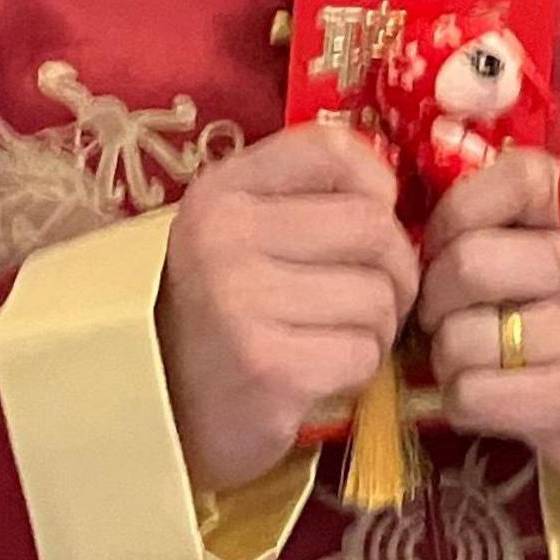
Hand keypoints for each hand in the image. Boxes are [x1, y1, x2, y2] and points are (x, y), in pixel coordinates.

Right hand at [155, 122, 419, 491]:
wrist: (164, 409)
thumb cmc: (223, 315)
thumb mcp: (239, 234)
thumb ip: (303, 197)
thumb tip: (393, 190)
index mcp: (220, 192)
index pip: (332, 150)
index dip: (376, 186)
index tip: (372, 219)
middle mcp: (224, 237)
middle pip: (374, 227)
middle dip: (395, 270)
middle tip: (372, 296)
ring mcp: (241, 303)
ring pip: (378, 297)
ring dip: (377, 328)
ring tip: (335, 337)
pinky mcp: (268, 368)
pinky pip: (363, 353)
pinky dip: (358, 370)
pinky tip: (321, 373)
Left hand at [416, 148, 559, 486]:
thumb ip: (501, 222)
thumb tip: (407, 235)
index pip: (513, 179)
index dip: (455, 211)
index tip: (445, 245)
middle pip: (468, 264)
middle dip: (434, 295)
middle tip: (443, 313)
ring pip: (459, 337)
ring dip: (444, 354)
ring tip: (468, 356)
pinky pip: (470, 394)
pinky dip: (459, 398)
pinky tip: (483, 392)